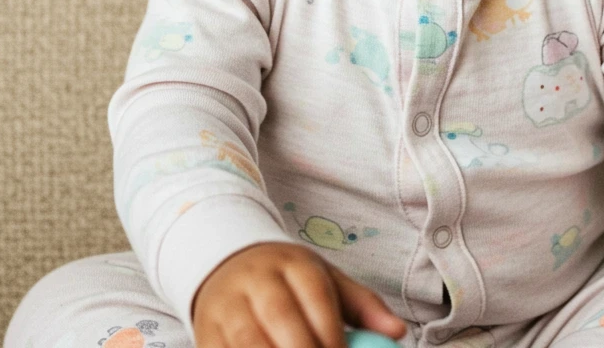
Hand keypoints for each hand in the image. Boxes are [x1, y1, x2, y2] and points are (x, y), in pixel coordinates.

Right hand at [192, 241, 407, 347]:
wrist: (226, 262)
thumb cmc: (287, 280)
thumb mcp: (325, 278)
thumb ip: (363, 306)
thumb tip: (398, 332)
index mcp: (294, 264)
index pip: (316, 297)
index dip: (332, 336)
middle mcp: (258, 280)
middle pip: (283, 320)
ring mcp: (227, 306)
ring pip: (249, 342)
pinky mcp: (206, 333)